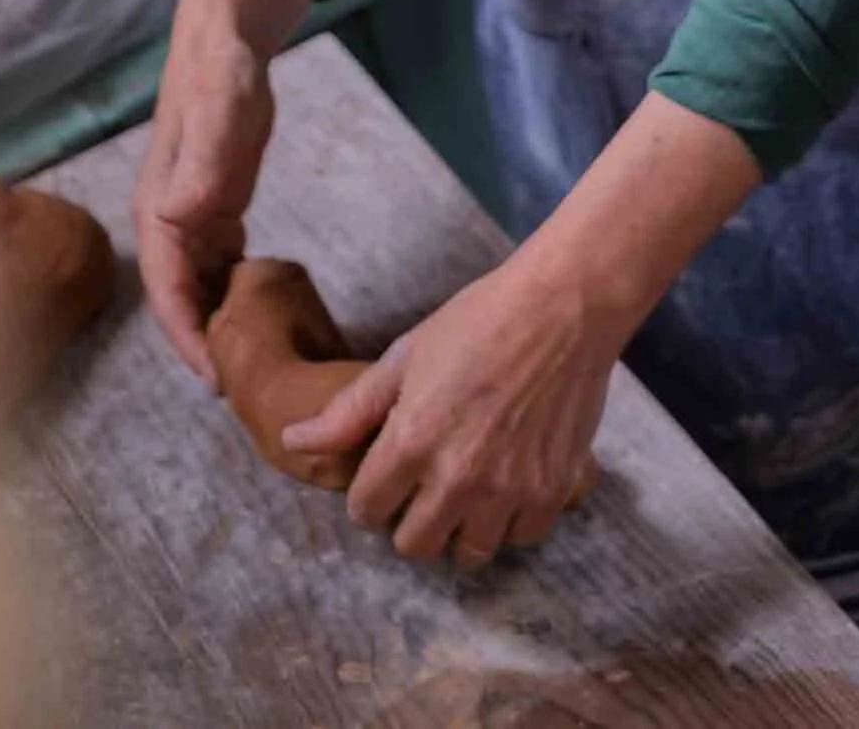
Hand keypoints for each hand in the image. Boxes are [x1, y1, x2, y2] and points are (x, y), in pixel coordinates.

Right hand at [134, 30, 273, 385]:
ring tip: (258, 364)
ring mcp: (192, 219)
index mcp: (160, 215)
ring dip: (221, 325)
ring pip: (201, 289)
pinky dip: (236, 294)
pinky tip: (266, 315)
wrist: (228, 47)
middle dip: (206, 346)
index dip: (188, 340)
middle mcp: (169, 226)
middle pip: (182, 303)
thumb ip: (202, 166)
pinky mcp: (217, 210)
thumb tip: (178, 217)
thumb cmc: (221, 78)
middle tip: (248, 388)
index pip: (168, 295)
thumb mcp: (220, 116)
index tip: (216, 380)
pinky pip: (222, 267)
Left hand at [283, 233, 620, 564]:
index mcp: (411, 440)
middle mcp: (456, 477)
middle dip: (411, 517)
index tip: (388, 471)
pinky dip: (512, 519)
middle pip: (413, 546)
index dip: (371, 492)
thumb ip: (350, 410)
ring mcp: (508, 488)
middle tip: (427, 482)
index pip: (366, 511)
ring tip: (469, 489)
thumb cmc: (480, 319)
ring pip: (468, 553)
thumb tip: (294, 441)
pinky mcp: (552, 488)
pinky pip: (521, 537)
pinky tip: (509, 483)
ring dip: (462, 527)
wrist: (564, 305)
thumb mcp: (406, 355)